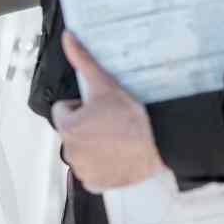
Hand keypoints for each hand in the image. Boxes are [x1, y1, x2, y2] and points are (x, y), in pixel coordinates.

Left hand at [52, 32, 168, 192]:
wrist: (160, 142)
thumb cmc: (133, 117)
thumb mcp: (104, 83)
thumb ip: (83, 60)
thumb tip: (69, 39)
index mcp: (67, 127)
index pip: (63, 111)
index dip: (81, 107)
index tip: (99, 109)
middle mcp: (71, 151)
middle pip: (72, 132)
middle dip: (87, 127)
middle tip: (111, 123)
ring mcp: (84, 169)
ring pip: (82, 152)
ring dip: (93, 146)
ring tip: (116, 138)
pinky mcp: (97, 184)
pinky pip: (91, 175)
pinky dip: (101, 168)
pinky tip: (116, 157)